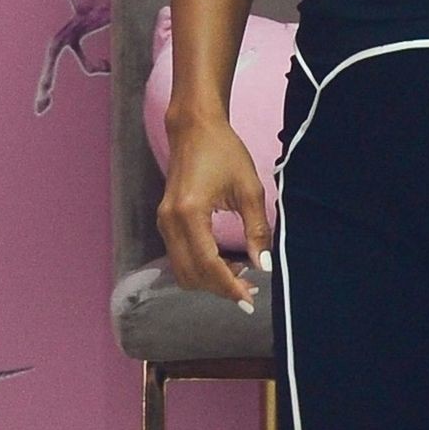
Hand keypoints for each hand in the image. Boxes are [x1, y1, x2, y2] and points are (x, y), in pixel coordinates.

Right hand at [155, 116, 271, 310]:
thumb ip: (257, 229)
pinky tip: (225, 263)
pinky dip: (200, 267)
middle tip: (249, 291)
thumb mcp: (249, 189)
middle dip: (219, 288)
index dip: (229, 287)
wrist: (194, 128)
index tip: (249, 301)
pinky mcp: (165, 221)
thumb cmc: (224, 151)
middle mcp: (170, 222)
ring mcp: (164, 222)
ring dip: (209, 280)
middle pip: (191, 274)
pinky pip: (180, 257)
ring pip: (182, 270)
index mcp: (190, 213)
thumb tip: (264, 266)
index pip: (208, 265)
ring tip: (240, 277)